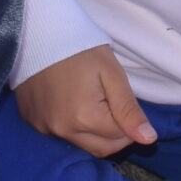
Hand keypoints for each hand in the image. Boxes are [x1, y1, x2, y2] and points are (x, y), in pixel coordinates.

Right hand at [15, 44, 156, 157]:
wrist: (41, 32)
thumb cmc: (81, 49)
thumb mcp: (112, 75)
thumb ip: (129, 110)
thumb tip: (148, 139)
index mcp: (84, 117)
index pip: (120, 139)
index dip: (129, 124)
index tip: (122, 102)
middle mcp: (61, 129)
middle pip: (101, 149)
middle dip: (114, 135)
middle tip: (112, 106)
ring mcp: (43, 127)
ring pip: (81, 144)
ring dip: (93, 133)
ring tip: (92, 104)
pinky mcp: (32, 122)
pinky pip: (59, 135)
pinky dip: (71, 127)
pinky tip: (71, 104)